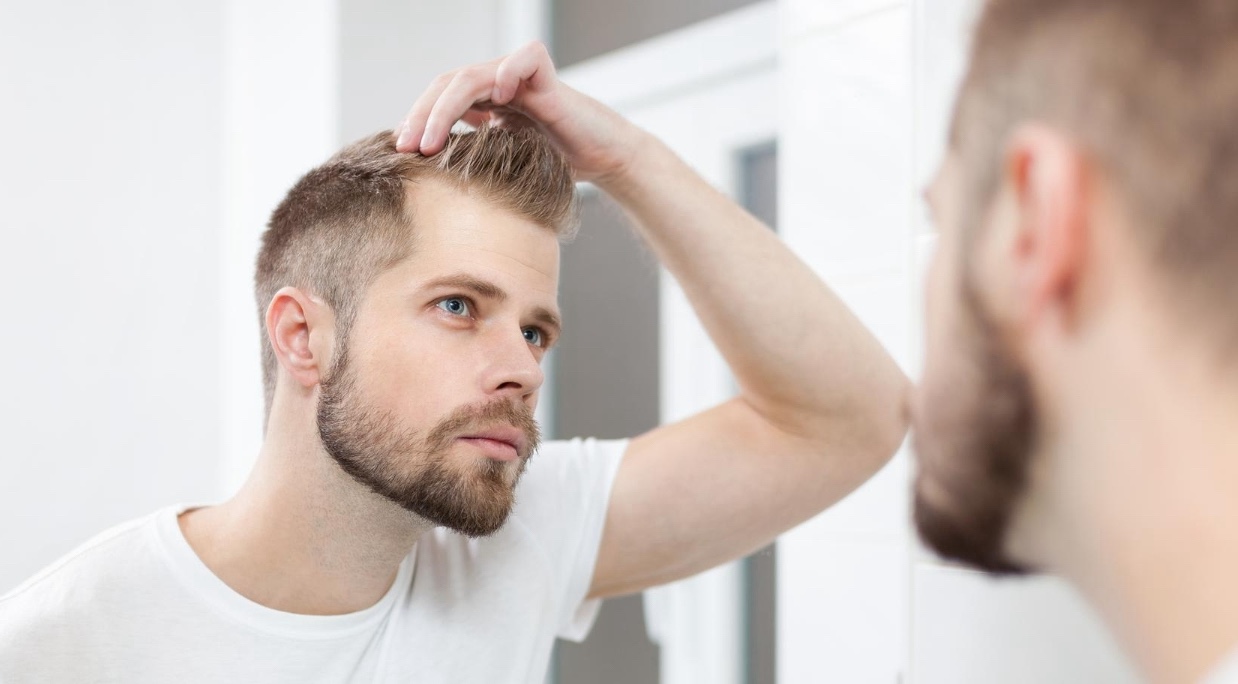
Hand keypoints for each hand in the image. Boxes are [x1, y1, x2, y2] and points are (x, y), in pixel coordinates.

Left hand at [394, 42, 643, 183]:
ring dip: (445, 108)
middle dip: (422, 115)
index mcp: (484, 100)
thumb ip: (471, 157)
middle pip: (447, 84)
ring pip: (473, 75)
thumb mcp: (503, 163)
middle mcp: (498, 83)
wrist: (603, 158)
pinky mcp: (548, 78)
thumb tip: (426, 168)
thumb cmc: (557, 163)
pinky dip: (509, 73)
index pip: (439, 97)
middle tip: (407, 148)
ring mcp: (521, 78)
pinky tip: (497, 101)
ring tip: (431, 142)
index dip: (418, 119)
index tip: (401, 151)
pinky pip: (525, 60)